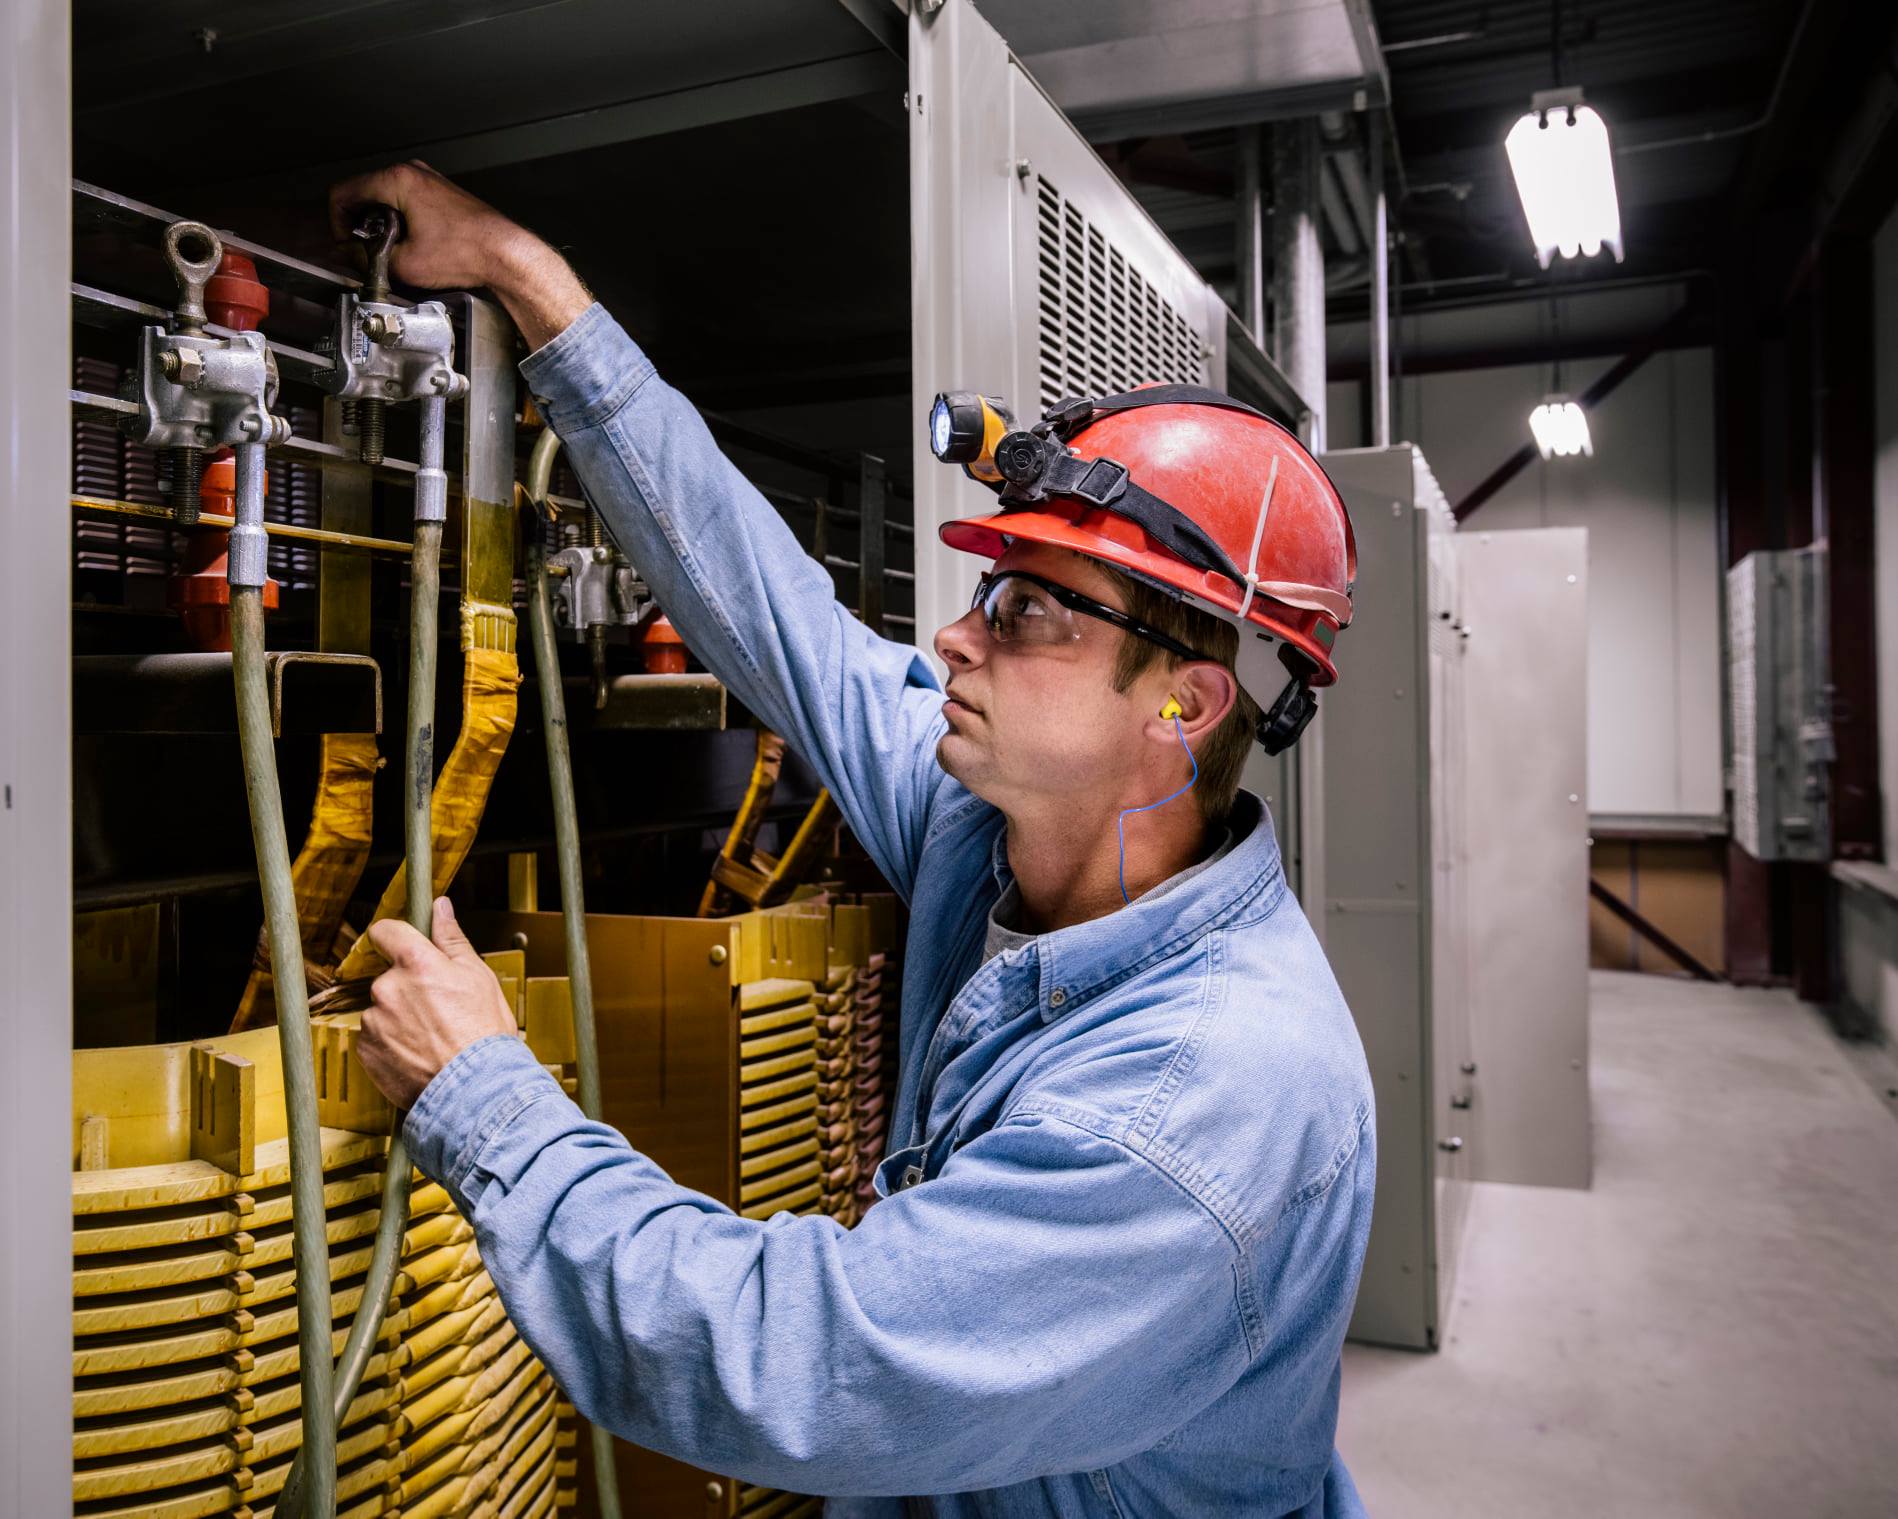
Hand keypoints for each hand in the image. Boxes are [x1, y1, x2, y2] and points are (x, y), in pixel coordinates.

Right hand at [326, 161, 591, 347]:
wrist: (505, 254)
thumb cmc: (466, 252)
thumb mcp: (404, 263)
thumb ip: (366, 257)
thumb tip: (349, 255)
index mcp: (397, 180)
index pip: (344, 192)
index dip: (337, 222)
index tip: (345, 243)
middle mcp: (412, 173)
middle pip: (363, 192)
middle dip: (360, 224)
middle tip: (368, 250)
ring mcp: (427, 180)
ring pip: (385, 198)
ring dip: (380, 224)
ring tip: (394, 250)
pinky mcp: (439, 193)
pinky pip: (405, 202)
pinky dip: (401, 222)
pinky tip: (414, 245)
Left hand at [360, 897, 518, 1108]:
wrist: (474, 1090)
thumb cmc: (483, 1035)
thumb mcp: (477, 977)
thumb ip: (451, 939)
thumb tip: (440, 908)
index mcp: (416, 963)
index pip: (386, 931)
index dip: (395, 936)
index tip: (401, 944)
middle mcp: (388, 987)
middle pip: (389, 976)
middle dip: (407, 987)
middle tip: (437, 1009)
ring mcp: (373, 1020)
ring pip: (382, 1008)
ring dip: (398, 1017)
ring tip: (430, 1037)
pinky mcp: (366, 1049)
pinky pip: (374, 1036)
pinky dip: (390, 1043)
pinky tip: (416, 1052)